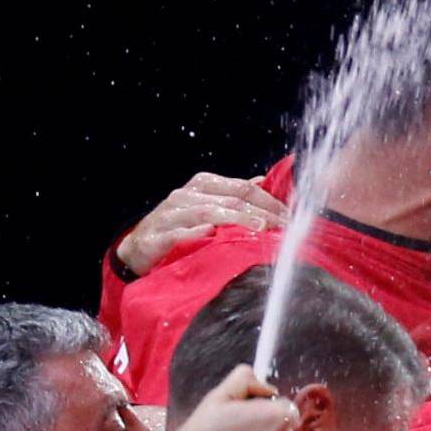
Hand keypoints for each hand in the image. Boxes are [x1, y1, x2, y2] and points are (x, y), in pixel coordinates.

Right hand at [114, 171, 287, 277]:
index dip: (269, 200)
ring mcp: (172, 214)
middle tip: (283, 226)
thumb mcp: (208, 206)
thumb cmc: (180, 227)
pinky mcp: (158, 236)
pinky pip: (180, 233)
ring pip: (209, 212)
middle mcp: (187, 195)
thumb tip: (263, 182)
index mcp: (203, 185)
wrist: (139, 248)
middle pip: (231, 200)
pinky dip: (198, 233)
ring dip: (236, 220)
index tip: (291, 216)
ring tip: (259, 228)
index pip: (242, 188)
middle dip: (261, 212)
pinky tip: (214, 235)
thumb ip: (234, 195)